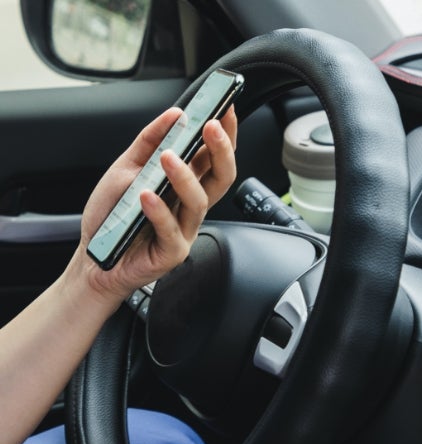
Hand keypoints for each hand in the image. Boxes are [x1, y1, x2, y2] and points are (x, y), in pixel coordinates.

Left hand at [70, 106, 236, 302]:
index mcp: (184, 184)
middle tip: (212, 127)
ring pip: (199, 201)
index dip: (225, 133)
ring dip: (186, 176)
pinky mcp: (172, 251)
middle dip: (222, 150)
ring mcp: (184, 229)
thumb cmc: (113, 215)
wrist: (95, 256)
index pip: (213, 156)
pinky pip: (171, 230)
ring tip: (168, 157)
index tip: (225, 107)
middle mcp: (189, 204)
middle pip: (221, 178)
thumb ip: (149, 142)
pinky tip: (146, 195)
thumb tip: (175, 115)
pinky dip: (159, 211)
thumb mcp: (126, 168)